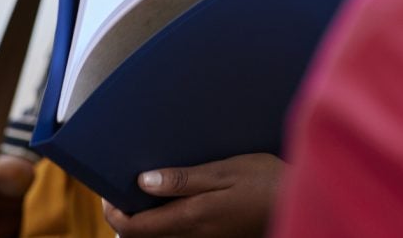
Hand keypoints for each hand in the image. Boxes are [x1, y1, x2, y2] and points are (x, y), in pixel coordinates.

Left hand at [102, 153, 282, 237]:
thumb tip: (143, 181)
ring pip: (159, 236)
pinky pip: (178, 234)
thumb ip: (184, 179)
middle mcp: (193, 235)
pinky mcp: (214, 236)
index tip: (106, 191)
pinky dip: (165, 220)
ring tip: (144, 189)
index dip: (113, 213)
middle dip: (125, 216)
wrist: (296, 200)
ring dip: (145, 219)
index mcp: (191, 218)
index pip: (134, 228)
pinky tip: (173, 198)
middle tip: (120, 187)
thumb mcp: (225, 172)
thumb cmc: (265, 181)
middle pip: (142, 236)